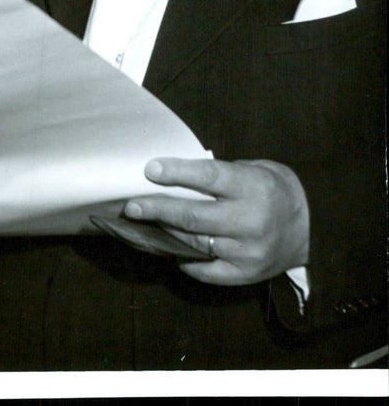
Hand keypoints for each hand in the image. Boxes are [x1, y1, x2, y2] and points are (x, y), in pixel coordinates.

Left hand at [122, 157, 309, 285]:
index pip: (209, 177)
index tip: (150, 170)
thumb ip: (218, 176)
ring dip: (166, 232)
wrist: (312, 228)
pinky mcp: (246, 274)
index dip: (177, 172)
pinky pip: (205, 270)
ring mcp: (249, 251)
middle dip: (157, 209)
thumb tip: (170, 178)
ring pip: (195, 242)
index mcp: (254, 187)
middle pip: (194, 216)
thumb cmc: (272, 189)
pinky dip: (184, 258)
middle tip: (131, 205)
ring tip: (144, 223)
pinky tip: (169, 247)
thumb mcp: (253, 170)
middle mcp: (251, 221)